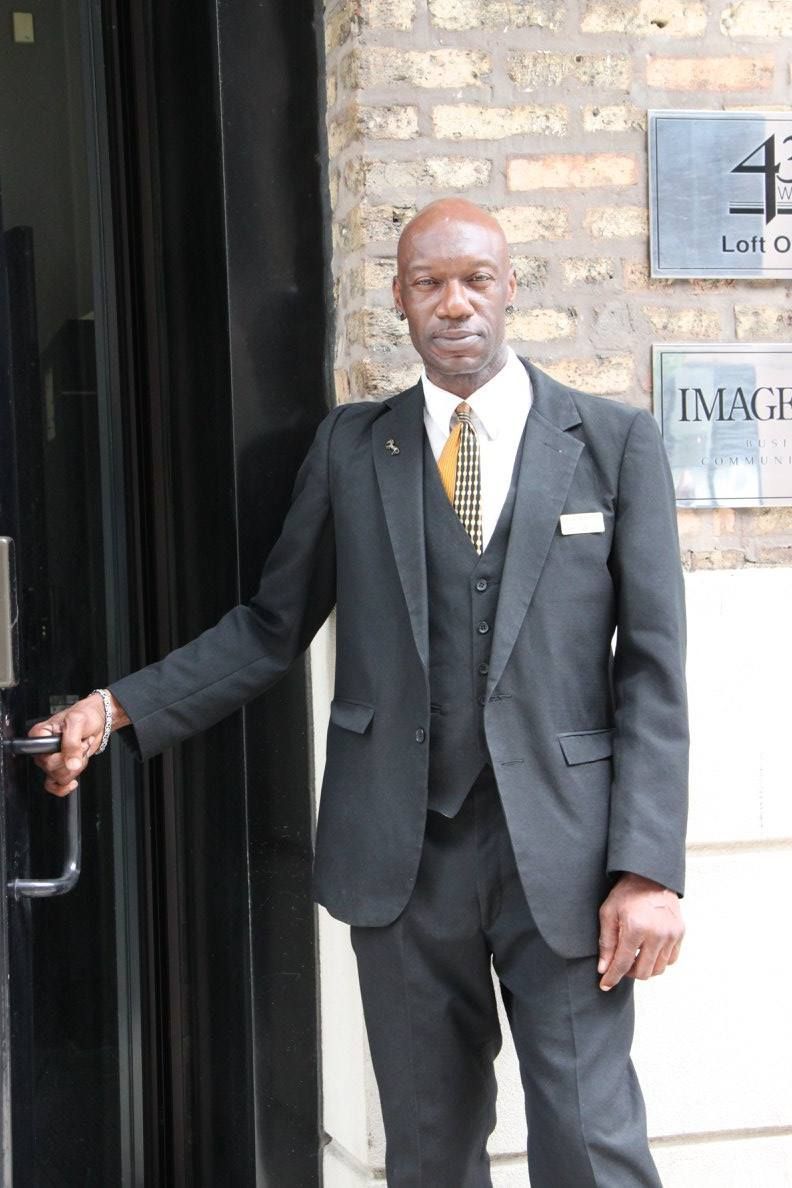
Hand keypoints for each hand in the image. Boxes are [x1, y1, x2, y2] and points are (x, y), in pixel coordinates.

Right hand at [28, 691, 128, 796]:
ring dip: (77, 765)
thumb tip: (71, 764)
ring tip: (81, 749)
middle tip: (82, 744)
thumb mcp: (77, 722)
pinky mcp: (60, 767)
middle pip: (52, 769)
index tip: (75, 746)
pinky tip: (73, 782)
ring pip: (59, 777)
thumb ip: (72, 743)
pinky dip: (64, 787)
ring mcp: (51, 759)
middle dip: (74, 758)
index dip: (62, 756)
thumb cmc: (85, 715)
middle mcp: (43, 749)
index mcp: (40, 735)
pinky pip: (55, 786)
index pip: (44, 756)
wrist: (98, 720)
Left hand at [597, 873, 683, 991]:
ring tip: (633, 957)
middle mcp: (657, 934)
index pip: (623, 963)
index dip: (612, 977)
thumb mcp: (608, 913)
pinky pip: (671, 960)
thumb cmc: (626, 893)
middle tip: (620, 964)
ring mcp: (671, 934)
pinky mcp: (680, 933)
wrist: (650, 876)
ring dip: (644, 968)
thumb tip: (603, 968)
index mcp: (635, 927)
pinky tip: (648, 952)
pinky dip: (658, 961)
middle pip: (643, 972)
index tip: (604, 985)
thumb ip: (606, 942)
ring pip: (658, 969)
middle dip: (629, 973)